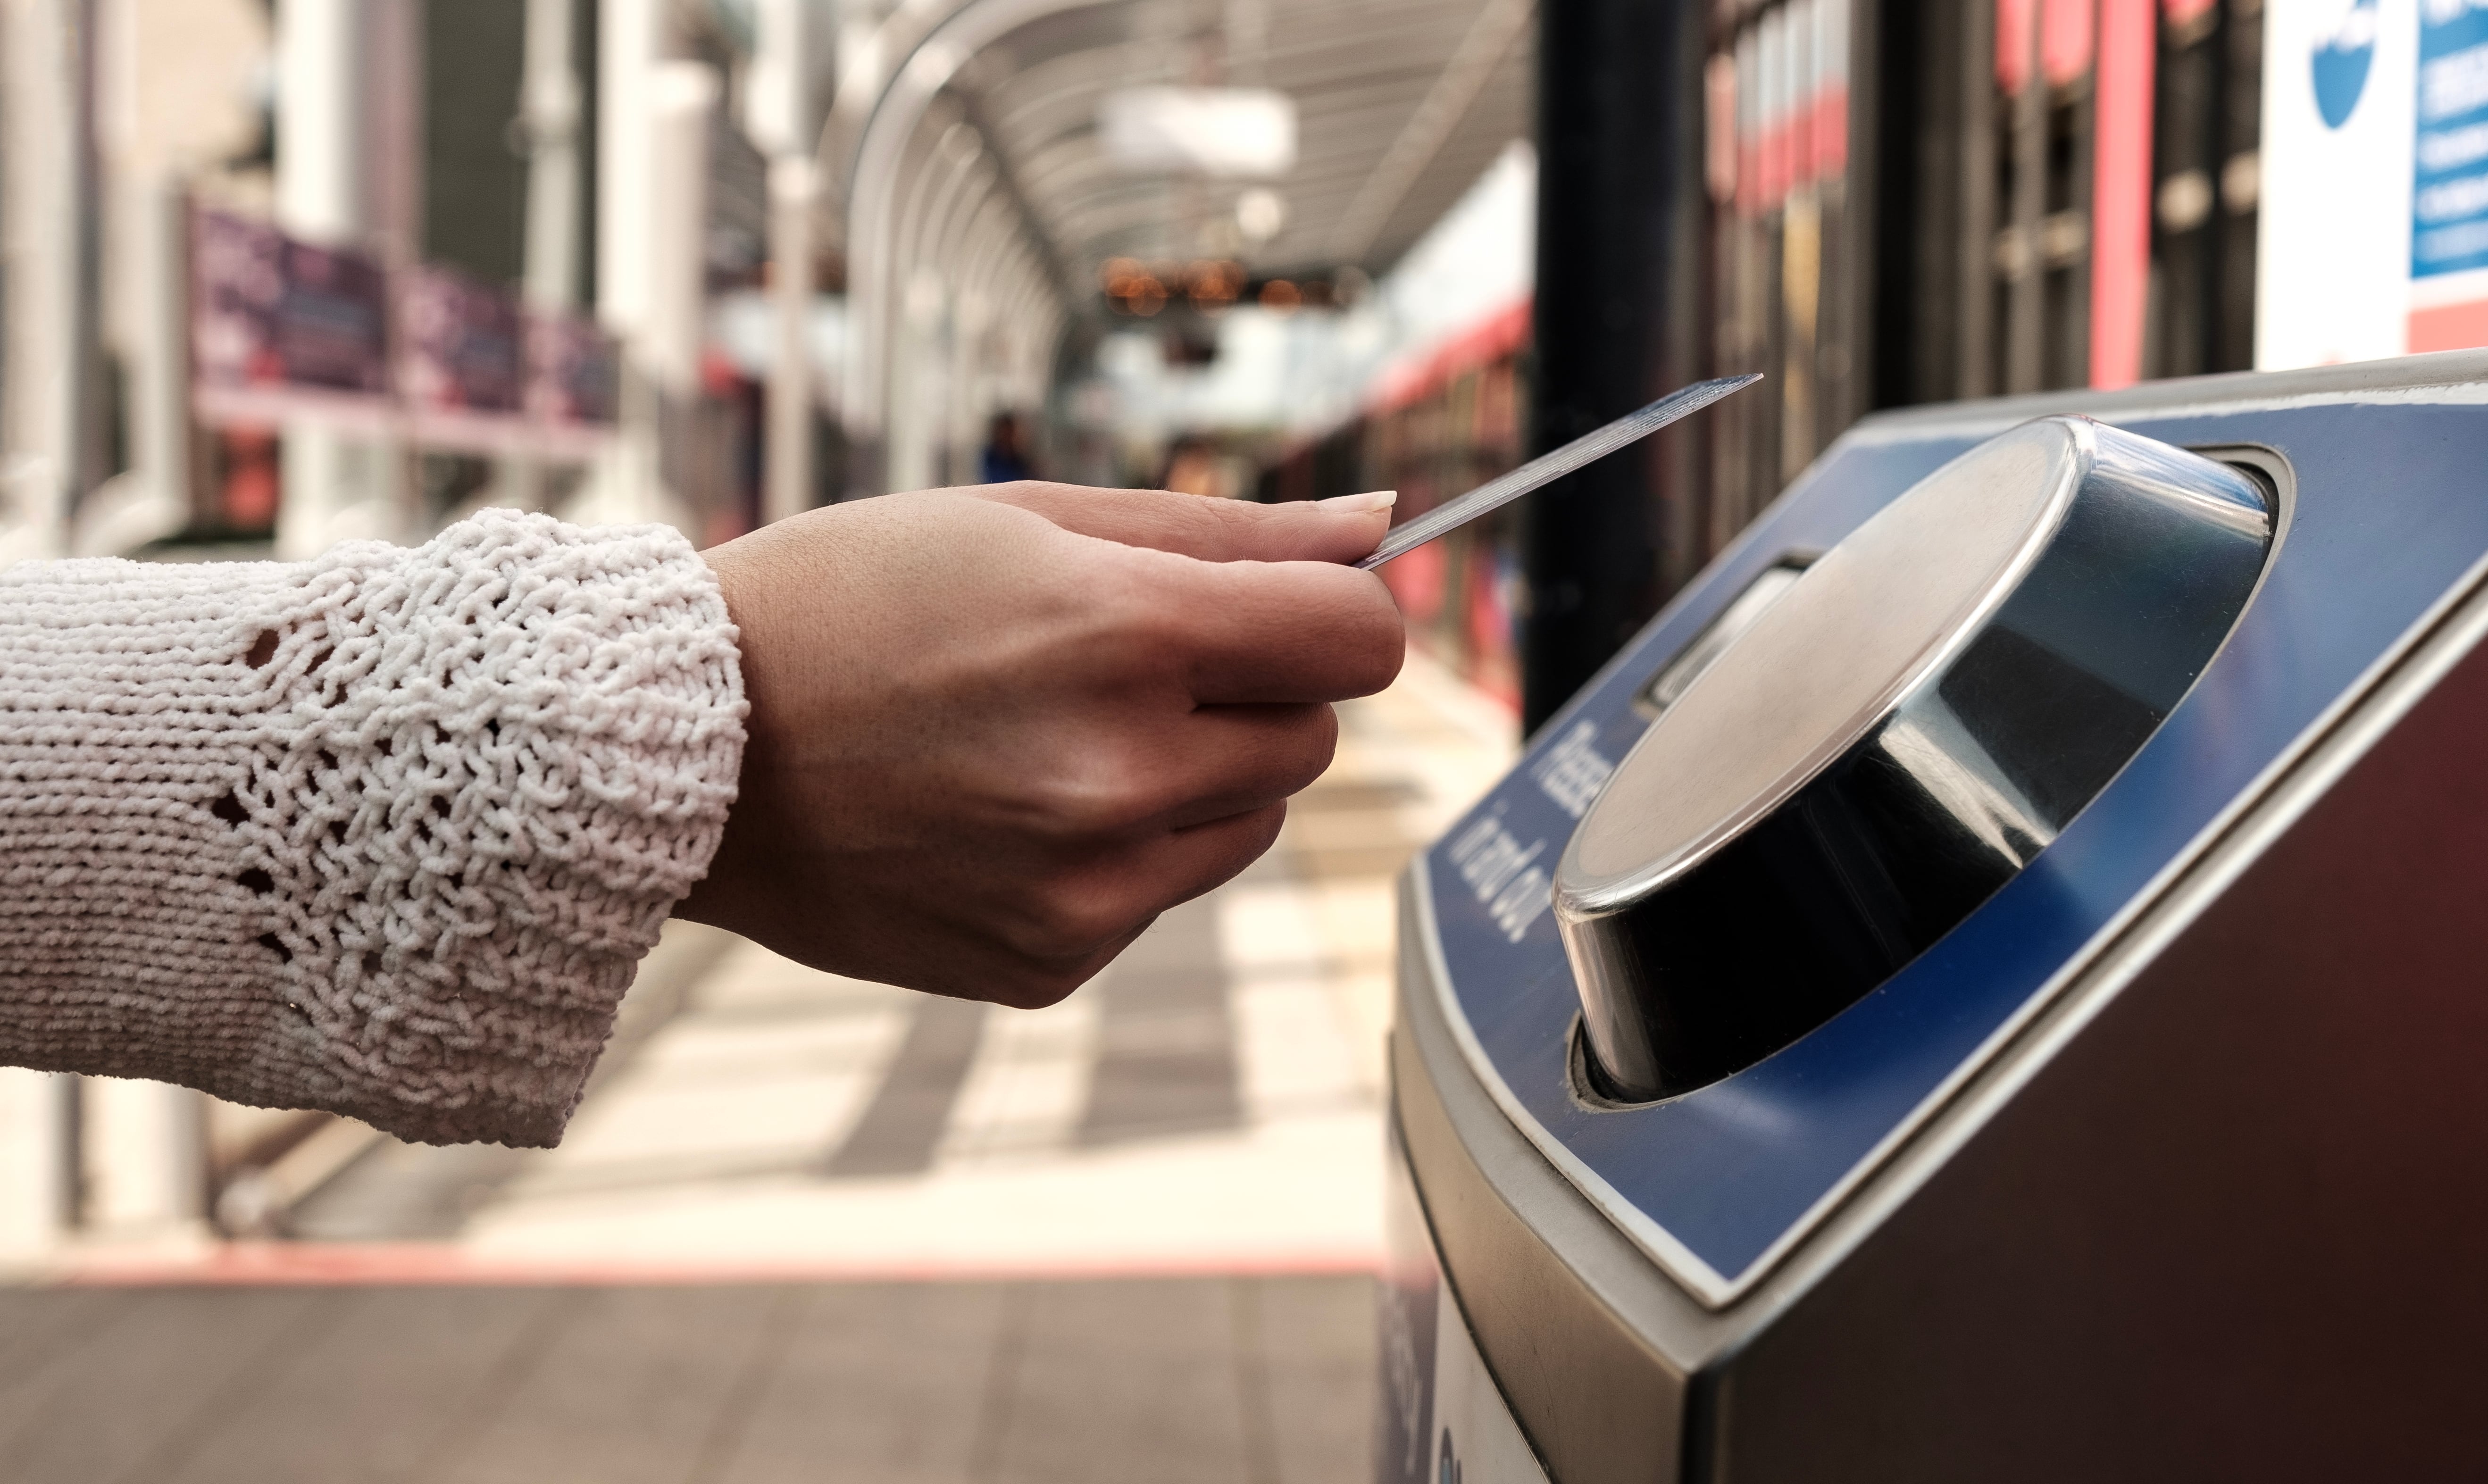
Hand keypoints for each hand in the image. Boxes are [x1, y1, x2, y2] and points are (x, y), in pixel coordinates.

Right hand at [675, 482, 1403, 1006]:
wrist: (684, 747)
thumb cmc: (853, 601)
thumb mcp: (1028, 526)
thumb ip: (1224, 533)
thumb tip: (1381, 533)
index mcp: (1122, 635)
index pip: (1355, 639)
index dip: (1334, 614)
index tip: (1283, 608)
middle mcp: (1117, 774)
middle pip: (1311, 736)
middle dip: (1246, 692)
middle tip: (1114, 666)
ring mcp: (1083, 885)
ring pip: (1249, 822)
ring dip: (1193, 777)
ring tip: (1049, 739)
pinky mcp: (1049, 961)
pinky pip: (1160, 894)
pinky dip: (1117, 854)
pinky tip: (1004, 813)